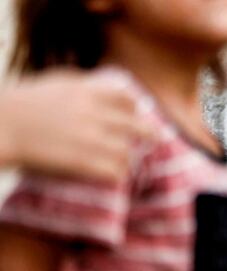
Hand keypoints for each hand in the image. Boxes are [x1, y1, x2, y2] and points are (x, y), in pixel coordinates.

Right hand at [0, 69, 152, 180]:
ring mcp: (92, 140)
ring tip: (124, 164)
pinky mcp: (84, 163)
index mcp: (89, 92)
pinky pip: (115, 173)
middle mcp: (96, 115)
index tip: (135, 117)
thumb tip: (103, 86)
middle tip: (156, 141)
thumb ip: (82, 84)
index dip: (134, 111)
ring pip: (127, 153)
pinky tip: (113, 177)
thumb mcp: (55, 82)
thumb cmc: (20, 102)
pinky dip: (116, 175)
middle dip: (149, 135)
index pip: (128, 101)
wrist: (0, 124)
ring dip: (127, 160)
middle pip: (139, 128)